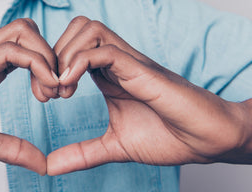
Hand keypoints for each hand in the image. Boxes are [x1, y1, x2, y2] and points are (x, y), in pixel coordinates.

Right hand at [0, 18, 58, 174]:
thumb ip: (14, 149)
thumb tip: (42, 164)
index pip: (26, 48)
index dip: (49, 66)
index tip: (55, 96)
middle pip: (28, 29)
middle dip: (54, 55)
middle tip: (58, 90)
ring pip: (23, 31)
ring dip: (49, 58)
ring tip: (50, 92)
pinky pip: (10, 50)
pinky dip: (37, 65)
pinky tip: (42, 91)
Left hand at [47, 16, 251, 174]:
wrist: (205, 141)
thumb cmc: (168, 137)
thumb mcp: (113, 146)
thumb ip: (81, 153)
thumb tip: (49, 166)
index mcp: (109, 75)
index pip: (71, 49)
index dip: (51, 67)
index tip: (46, 97)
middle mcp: (117, 63)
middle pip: (76, 29)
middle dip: (53, 56)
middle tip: (50, 91)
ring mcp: (130, 63)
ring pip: (88, 30)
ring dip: (65, 56)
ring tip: (63, 90)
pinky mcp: (141, 70)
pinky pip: (105, 51)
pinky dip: (80, 63)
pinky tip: (71, 87)